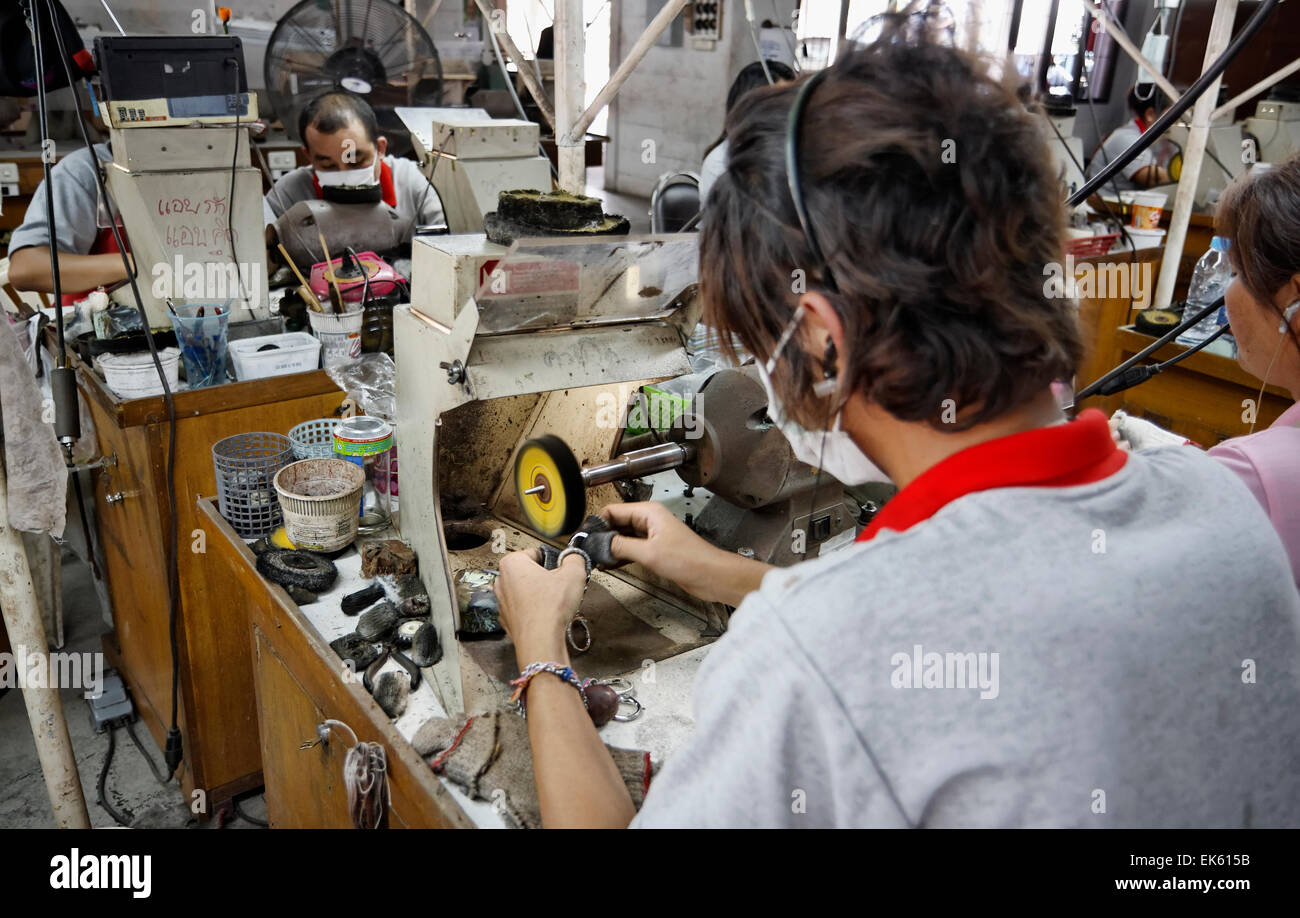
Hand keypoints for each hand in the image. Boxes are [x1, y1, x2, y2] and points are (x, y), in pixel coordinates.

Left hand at [494, 548, 586, 667]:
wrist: (540, 641)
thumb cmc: (550, 609)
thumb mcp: (573, 574)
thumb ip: (575, 558)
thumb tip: (574, 557)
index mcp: (512, 564)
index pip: (537, 553)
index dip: (554, 561)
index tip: (561, 570)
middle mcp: (502, 581)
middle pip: (530, 572)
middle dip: (546, 577)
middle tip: (560, 586)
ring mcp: (502, 602)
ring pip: (527, 591)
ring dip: (540, 594)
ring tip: (555, 602)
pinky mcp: (508, 620)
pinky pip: (525, 609)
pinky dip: (535, 610)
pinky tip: (547, 614)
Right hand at [601, 502, 770, 606]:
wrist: (710, 575)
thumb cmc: (688, 560)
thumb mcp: (649, 553)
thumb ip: (621, 546)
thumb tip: (600, 543)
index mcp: (649, 512)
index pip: (613, 511)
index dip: (598, 523)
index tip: (585, 537)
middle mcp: (649, 520)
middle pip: (617, 523)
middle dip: (602, 536)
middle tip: (587, 551)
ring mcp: (653, 535)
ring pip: (623, 537)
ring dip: (611, 547)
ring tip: (595, 559)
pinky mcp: (656, 549)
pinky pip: (632, 548)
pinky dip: (621, 555)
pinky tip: (610, 564)